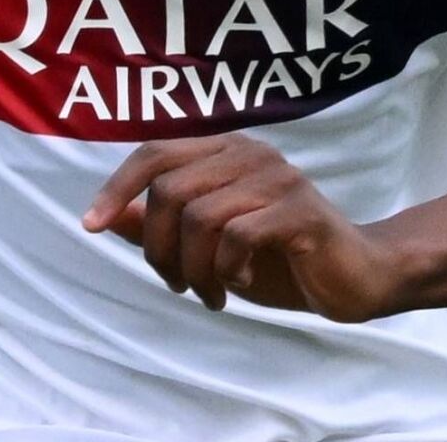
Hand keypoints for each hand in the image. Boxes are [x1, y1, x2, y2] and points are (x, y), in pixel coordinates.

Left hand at [82, 136, 407, 322]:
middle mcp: (250, 154)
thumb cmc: (280, 259)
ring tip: (209, 293)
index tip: (90, 224)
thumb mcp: (210, 246)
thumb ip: (163, 226)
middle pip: (170, 191)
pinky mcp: (300, 211)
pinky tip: (238, 285)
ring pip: (200, 216)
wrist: (356, 277)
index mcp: (225, 153)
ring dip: (193, 268)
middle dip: (159, 249)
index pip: (154, 153)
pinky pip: (238, 235)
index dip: (117, 186)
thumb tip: (107, 216)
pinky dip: (227, 269)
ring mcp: (278, 178)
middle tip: (177, 285)